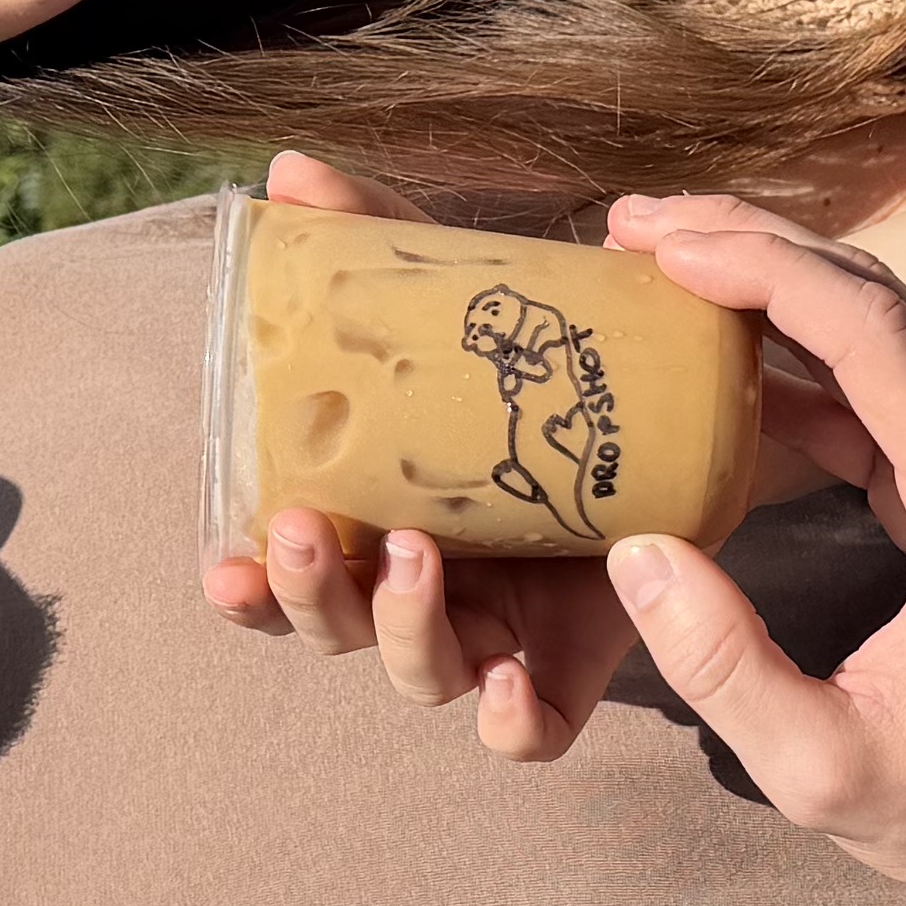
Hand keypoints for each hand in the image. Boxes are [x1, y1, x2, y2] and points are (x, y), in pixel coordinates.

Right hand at [199, 153, 651, 759]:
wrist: (684, 416)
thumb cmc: (541, 376)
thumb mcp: (459, 306)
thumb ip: (379, 242)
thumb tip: (289, 174)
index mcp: (379, 523)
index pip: (288, 574)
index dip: (248, 582)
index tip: (220, 559)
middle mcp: (429, 593)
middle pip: (340, 629)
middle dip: (314, 591)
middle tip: (315, 526)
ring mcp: (499, 636)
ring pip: (422, 672)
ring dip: (401, 625)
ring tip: (419, 556)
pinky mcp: (575, 667)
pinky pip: (530, 730)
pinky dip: (509, 720)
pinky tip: (508, 682)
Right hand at [590, 193, 905, 905]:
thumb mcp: (824, 773)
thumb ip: (724, 666)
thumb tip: (637, 553)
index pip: (873, 332)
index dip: (761, 267)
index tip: (663, 242)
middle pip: (885, 300)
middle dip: (755, 247)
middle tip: (636, 227)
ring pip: (898, 326)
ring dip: (783, 288)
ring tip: (666, 267)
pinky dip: (819, 353)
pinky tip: (734, 354)